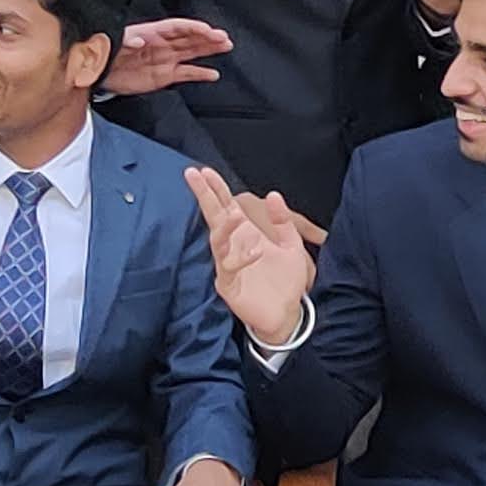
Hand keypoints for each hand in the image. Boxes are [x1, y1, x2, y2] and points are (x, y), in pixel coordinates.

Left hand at [104, 16, 232, 96]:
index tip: (208, 30)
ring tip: (225, 46)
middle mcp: (162, 45)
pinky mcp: (164, 76)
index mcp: (152, 33)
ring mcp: (165, 60)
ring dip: (208, 49)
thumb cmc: (107, 51)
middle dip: (207, 37)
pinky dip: (199, 74)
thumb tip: (139, 41)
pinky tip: (212, 74)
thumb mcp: (115, 42)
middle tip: (224, 38)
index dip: (194, 28)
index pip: (178, 28)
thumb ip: (128, 41)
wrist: (99, 72)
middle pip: (190, 38)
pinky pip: (186, 73)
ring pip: (192, 53)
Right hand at [183, 167, 317, 342]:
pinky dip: (241, 258)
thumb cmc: (286, 280)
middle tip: (194, 176)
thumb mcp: (291, 245)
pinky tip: (256, 250)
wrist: (288, 313)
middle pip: (214, 217)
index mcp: (245, 235)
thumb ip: (283, 221)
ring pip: (218, 241)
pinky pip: (230, 268)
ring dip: (225, 227)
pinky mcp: (229, 285)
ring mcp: (228, 266)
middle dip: (204, 197)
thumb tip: (273, 194)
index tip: (204, 171)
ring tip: (233, 214)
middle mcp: (232, 247)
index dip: (216, 189)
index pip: (226, 206)